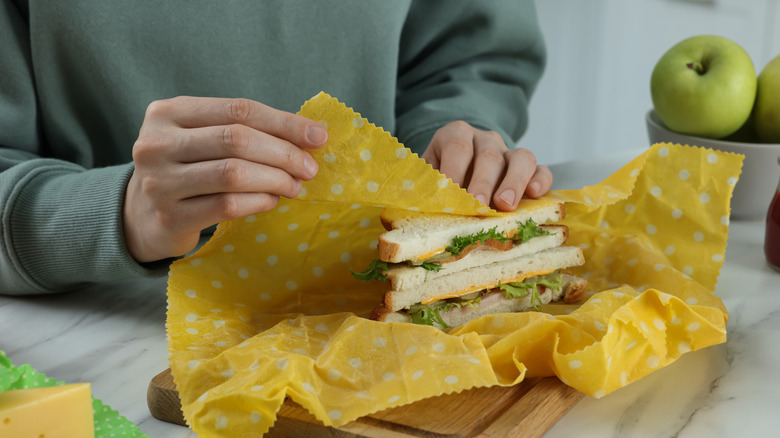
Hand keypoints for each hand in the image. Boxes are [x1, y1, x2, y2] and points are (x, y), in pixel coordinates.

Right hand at [123, 96, 327, 262]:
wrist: (142, 216)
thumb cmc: (187, 168)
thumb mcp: (204, 138)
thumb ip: (246, 130)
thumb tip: (312, 134)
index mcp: (167, 112)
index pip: (238, 109)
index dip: (283, 122)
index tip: (318, 136)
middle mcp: (156, 144)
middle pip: (236, 139)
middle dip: (283, 153)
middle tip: (309, 168)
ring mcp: (158, 182)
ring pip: (233, 174)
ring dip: (275, 180)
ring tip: (294, 186)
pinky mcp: (169, 217)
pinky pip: (227, 206)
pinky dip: (258, 202)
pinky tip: (270, 201)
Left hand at [421, 121, 551, 210]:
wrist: (458, 173)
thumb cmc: (440, 180)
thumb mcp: (426, 177)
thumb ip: (424, 187)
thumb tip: (419, 206)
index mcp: (455, 135)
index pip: (457, 146)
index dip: (454, 171)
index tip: (450, 195)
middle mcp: (485, 140)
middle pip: (488, 156)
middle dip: (483, 183)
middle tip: (479, 206)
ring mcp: (509, 152)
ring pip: (520, 158)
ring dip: (513, 182)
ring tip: (505, 205)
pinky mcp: (529, 169)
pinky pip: (541, 169)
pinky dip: (540, 181)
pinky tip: (534, 195)